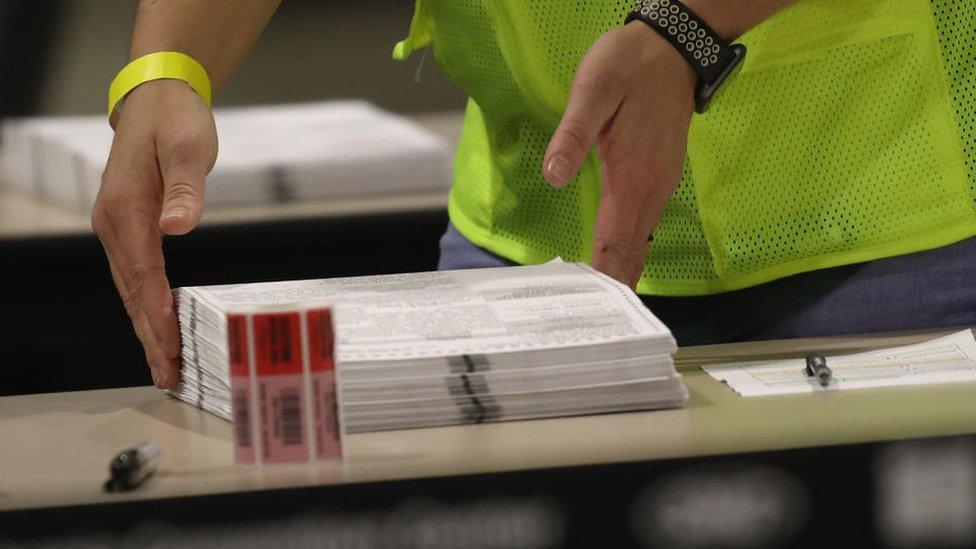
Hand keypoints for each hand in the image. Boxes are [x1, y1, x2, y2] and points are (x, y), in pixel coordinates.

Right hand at [92, 80, 216, 388]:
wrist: (157, 99)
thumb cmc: (176, 122)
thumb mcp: (187, 148)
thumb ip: (185, 190)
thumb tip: (178, 228)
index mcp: (126, 210)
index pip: (144, 275)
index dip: (158, 315)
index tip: (171, 348)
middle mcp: (114, 224)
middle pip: (132, 292)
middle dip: (151, 337)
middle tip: (168, 378)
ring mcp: (116, 228)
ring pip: (131, 289)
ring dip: (147, 328)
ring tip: (164, 367)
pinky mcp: (127, 227)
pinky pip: (135, 276)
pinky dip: (146, 305)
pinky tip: (158, 326)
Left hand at [543, 22, 695, 288]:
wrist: (674, 47)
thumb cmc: (630, 64)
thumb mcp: (592, 90)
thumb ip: (573, 135)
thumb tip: (554, 176)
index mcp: (634, 175)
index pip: (614, 241)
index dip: (602, 277)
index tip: (590, 310)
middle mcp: (652, 187)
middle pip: (631, 251)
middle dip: (613, 287)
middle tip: (592, 322)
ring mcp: (660, 183)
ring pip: (640, 241)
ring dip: (622, 271)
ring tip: (603, 306)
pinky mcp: (660, 175)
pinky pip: (644, 225)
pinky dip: (630, 250)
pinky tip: (617, 261)